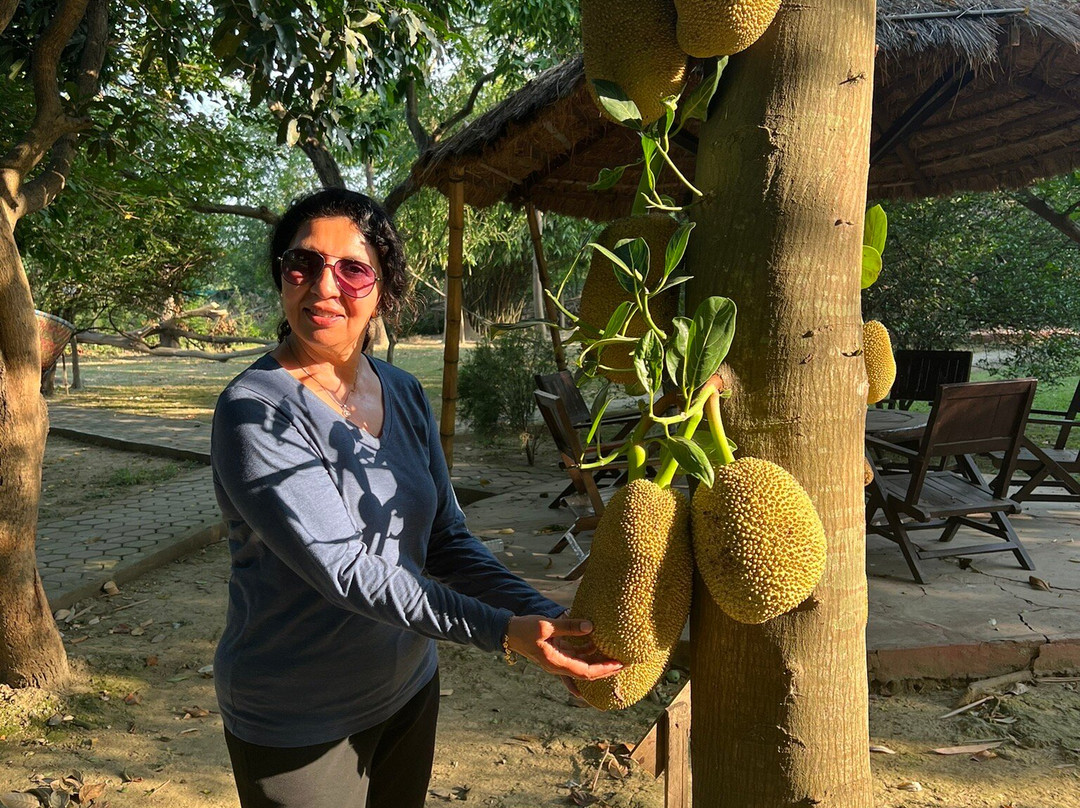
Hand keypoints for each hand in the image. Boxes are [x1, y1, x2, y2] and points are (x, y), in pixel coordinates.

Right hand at [505, 615, 621, 680]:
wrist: (509, 632)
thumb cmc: (526, 629)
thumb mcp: (547, 626)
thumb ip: (569, 626)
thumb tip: (591, 627)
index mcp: (556, 663)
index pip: (585, 672)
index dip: (603, 670)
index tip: (619, 665)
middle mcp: (559, 665)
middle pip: (587, 673)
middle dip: (606, 670)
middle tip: (624, 663)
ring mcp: (559, 661)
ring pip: (583, 665)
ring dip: (598, 661)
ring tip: (615, 652)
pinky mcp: (558, 654)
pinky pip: (576, 658)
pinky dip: (588, 653)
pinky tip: (598, 646)